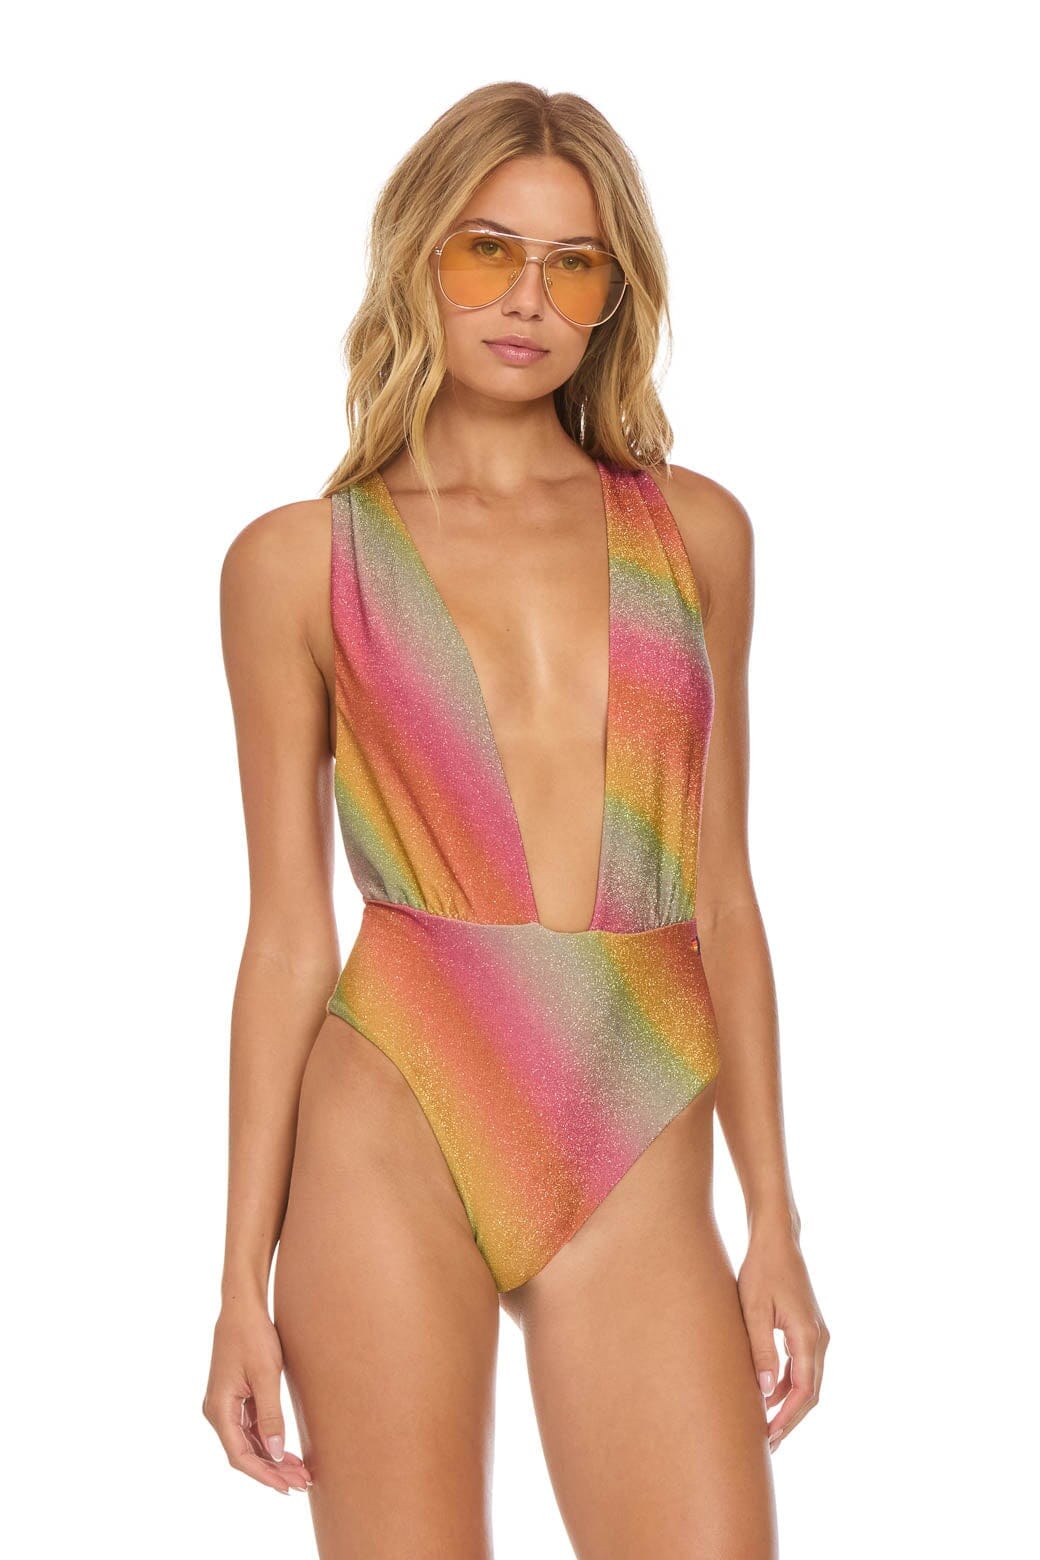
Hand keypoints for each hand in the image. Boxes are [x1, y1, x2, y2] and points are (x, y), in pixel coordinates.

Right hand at [202, 1298, 312, 1493]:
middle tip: (301, 1483)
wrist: (242, 1307)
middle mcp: (217, 1412)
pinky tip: (286, 1451)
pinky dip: (267, 1441)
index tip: (286, 1487)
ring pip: (247, 1442)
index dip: (264, 1475)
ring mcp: (224, 1405)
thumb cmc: (253, 1336)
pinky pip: (249, 1428)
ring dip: (271, 1458)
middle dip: (272, 1470)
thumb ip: (270, 1415)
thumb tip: (275, 1453)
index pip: (240, 1456)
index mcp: (219, 1409)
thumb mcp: (266, 1375)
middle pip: (244, 1453)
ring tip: (299, 1472)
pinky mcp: (234, 1398)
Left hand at [737, 1226, 828, 1453]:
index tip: (769, 1438)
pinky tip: (767, 1394)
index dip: (787, 1419)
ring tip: (764, 1424)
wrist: (777, 1240)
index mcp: (808, 1337)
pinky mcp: (809, 1329)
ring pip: (807, 1381)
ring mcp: (816, 1334)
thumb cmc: (761, 1270)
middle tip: (767, 1443)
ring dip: (789, 1404)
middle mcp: (819, 1339)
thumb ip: (760, 1350)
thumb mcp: (754, 1310)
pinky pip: (802, 1366)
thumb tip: (764, 1393)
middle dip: (790, 1419)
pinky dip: (788, 1384)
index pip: (803, 1392)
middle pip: (810, 1393)